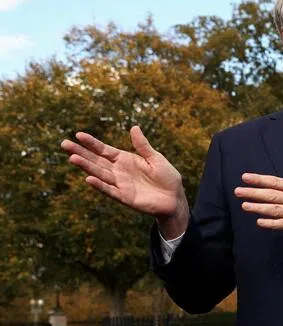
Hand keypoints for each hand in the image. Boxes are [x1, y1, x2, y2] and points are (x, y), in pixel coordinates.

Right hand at [62, 126, 188, 237]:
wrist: (175, 198)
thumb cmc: (167, 177)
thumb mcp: (156, 158)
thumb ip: (143, 146)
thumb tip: (134, 127)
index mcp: (125, 160)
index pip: (104, 150)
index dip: (92, 143)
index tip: (78, 134)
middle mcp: (119, 171)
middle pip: (96, 160)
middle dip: (81, 152)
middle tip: (64, 144)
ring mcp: (120, 184)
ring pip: (99, 174)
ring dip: (86, 167)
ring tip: (72, 158)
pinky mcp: (125, 197)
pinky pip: (110, 190)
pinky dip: (100, 185)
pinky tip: (88, 179)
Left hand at [235, 153, 282, 239]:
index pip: (276, 182)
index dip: (260, 179)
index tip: (245, 177)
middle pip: (272, 195)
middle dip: (254, 193)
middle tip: (238, 191)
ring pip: (276, 209)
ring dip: (259, 208)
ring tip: (244, 205)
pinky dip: (272, 223)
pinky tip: (260, 222)